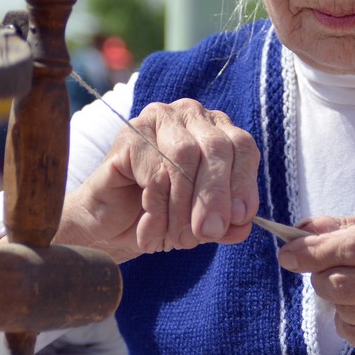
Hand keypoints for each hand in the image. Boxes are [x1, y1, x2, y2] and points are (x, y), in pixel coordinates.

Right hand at [56, 99, 259, 262]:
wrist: (110, 229)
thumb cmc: (162, 218)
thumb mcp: (202, 224)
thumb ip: (227, 223)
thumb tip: (243, 223)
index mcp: (217, 132)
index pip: (242, 146)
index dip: (243, 182)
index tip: (240, 217)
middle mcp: (190, 116)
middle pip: (216, 147)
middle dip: (214, 195)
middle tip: (207, 232)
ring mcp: (158, 120)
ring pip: (185, 155)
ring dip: (182, 204)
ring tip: (175, 237)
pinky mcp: (129, 135)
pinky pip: (154, 169)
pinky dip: (157, 206)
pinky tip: (150, 227)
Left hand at [277, 208, 354, 354]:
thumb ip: (349, 227)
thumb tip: (301, 230)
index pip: (351, 246)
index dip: (311, 252)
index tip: (286, 254)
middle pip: (340, 282)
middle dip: (320, 277)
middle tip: (325, 272)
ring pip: (343, 308)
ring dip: (337, 300)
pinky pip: (353, 332)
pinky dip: (348, 322)